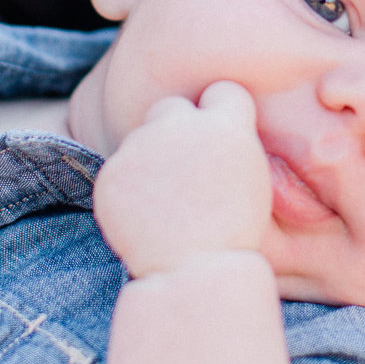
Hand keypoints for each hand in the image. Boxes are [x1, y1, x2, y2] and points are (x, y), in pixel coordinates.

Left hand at [92, 81, 273, 278]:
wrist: (192, 272)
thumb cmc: (233, 235)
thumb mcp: (252, 182)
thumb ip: (233, 146)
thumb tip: (218, 131)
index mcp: (225, 127)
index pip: (223, 92)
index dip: (223, 112)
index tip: (220, 135)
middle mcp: (180, 126)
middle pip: (172, 107)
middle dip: (177, 129)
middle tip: (184, 169)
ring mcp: (141, 146)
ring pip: (141, 139)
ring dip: (150, 160)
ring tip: (166, 204)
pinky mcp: (111, 170)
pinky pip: (120, 168)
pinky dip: (128, 186)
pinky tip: (145, 215)